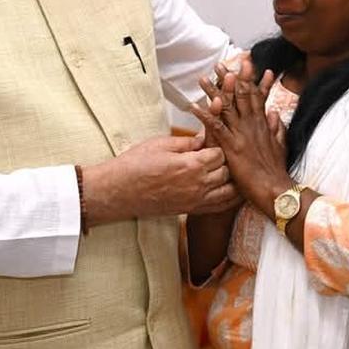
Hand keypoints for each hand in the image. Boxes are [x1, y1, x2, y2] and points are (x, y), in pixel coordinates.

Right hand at [81, 134, 236, 225]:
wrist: (117, 192)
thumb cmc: (134, 166)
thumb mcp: (161, 144)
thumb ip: (187, 142)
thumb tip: (203, 137)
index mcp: (192, 165)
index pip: (220, 153)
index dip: (217, 145)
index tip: (210, 142)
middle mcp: (198, 185)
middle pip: (227, 171)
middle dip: (224, 161)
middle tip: (215, 154)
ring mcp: (196, 200)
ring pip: (229, 191)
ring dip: (230, 180)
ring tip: (226, 170)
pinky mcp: (190, 210)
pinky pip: (220, 207)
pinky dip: (229, 198)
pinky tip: (228, 189)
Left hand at [192, 60, 288, 218]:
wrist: (275, 188)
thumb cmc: (277, 170)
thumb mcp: (281, 144)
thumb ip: (276, 127)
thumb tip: (274, 112)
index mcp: (262, 123)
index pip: (255, 95)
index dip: (248, 79)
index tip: (244, 66)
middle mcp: (251, 123)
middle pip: (239, 95)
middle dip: (230, 78)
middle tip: (220, 64)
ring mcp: (240, 133)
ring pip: (225, 106)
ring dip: (213, 91)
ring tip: (203, 79)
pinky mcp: (231, 145)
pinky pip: (214, 127)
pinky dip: (204, 115)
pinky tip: (193, 107)